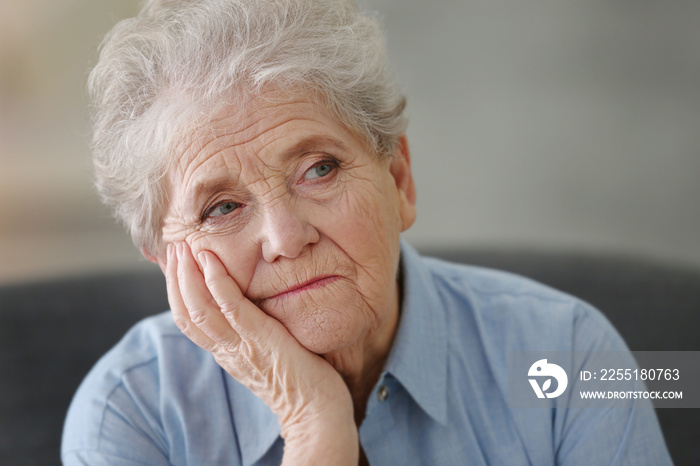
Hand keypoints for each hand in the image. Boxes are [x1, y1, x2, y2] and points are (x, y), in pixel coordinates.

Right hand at [165, 242, 357, 463]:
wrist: (317, 412)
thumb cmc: (301, 380)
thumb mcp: (266, 353)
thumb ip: (252, 334)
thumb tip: (249, 310)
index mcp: (227, 353)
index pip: (189, 320)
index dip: (177, 292)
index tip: (175, 265)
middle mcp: (227, 351)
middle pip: (187, 313)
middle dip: (176, 279)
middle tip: (173, 248)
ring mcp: (242, 346)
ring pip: (201, 309)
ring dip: (188, 275)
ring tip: (184, 248)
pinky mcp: (261, 340)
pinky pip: (231, 308)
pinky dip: (218, 283)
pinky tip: (211, 260)